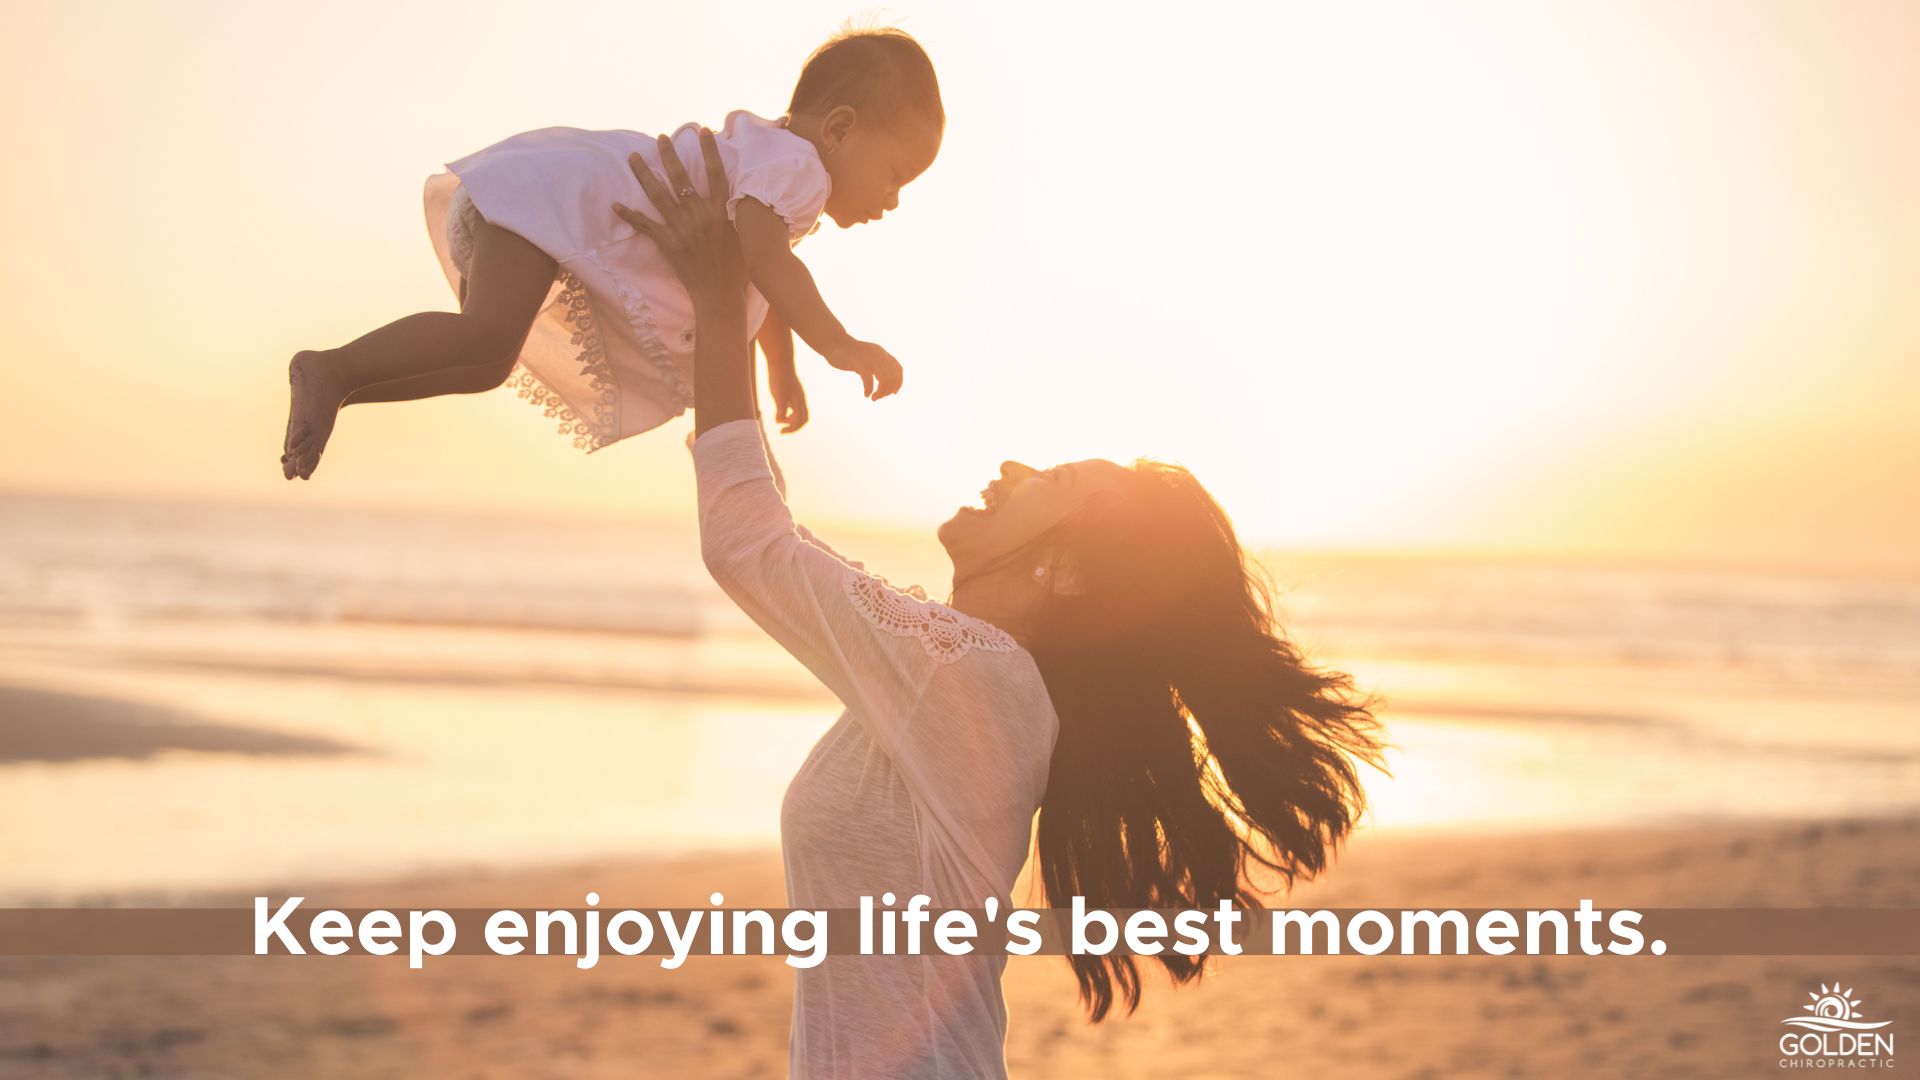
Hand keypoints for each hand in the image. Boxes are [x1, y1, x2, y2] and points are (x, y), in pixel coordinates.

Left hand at [612, 128, 744, 304]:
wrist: (719, 293)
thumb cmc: (737, 268)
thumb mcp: (743, 236)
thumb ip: (736, 214)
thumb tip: (740, 196)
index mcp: (720, 211)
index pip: (715, 173)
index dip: (709, 150)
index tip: (702, 131)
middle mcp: (699, 215)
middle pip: (681, 177)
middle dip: (669, 155)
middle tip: (661, 137)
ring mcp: (681, 228)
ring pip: (658, 195)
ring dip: (644, 174)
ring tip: (634, 156)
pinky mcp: (667, 243)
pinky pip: (644, 225)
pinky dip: (628, 215)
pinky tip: (615, 205)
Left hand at [767, 355, 808, 432]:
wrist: (780, 361)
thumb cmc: (779, 378)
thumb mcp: (778, 395)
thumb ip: (781, 409)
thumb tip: (780, 421)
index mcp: (799, 401)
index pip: (800, 421)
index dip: (792, 429)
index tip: (781, 431)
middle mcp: (800, 399)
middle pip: (803, 418)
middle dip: (794, 427)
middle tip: (782, 431)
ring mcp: (797, 395)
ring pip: (799, 412)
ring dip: (792, 420)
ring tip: (781, 421)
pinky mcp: (792, 391)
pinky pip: (795, 406)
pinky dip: (790, 412)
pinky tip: (781, 411)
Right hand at [823, 339, 904, 400]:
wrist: (834, 343)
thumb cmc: (849, 354)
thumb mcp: (867, 358)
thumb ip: (876, 367)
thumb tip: (884, 384)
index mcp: (882, 353)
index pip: (898, 369)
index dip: (899, 383)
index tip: (893, 393)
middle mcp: (878, 354)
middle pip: (892, 376)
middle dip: (888, 391)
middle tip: (878, 397)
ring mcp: (869, 357)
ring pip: (884, 379)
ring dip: (881, 392)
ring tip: (874, 398)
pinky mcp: (859, 362)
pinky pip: (869, 379)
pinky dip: (869, 389)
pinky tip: (866, 394)